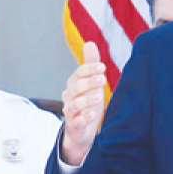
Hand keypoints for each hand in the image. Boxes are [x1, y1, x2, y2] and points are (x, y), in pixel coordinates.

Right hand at [60, 42, 106, 165]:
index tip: (103, 67)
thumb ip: (91, 65)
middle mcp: (69, 97)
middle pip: (76, 87)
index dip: (90, 69)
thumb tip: (89, 43)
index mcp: (74, 85)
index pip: (79, 73)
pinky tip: (93, 115)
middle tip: (103, 79)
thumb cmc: (87, 103)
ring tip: (100, 96)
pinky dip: (84, 118)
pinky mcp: (74, 126)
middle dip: (89, 82)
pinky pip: (77, 121)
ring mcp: (70, 112)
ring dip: (87, 100)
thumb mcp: (92, 84)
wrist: (81, 130)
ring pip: (75, 104)